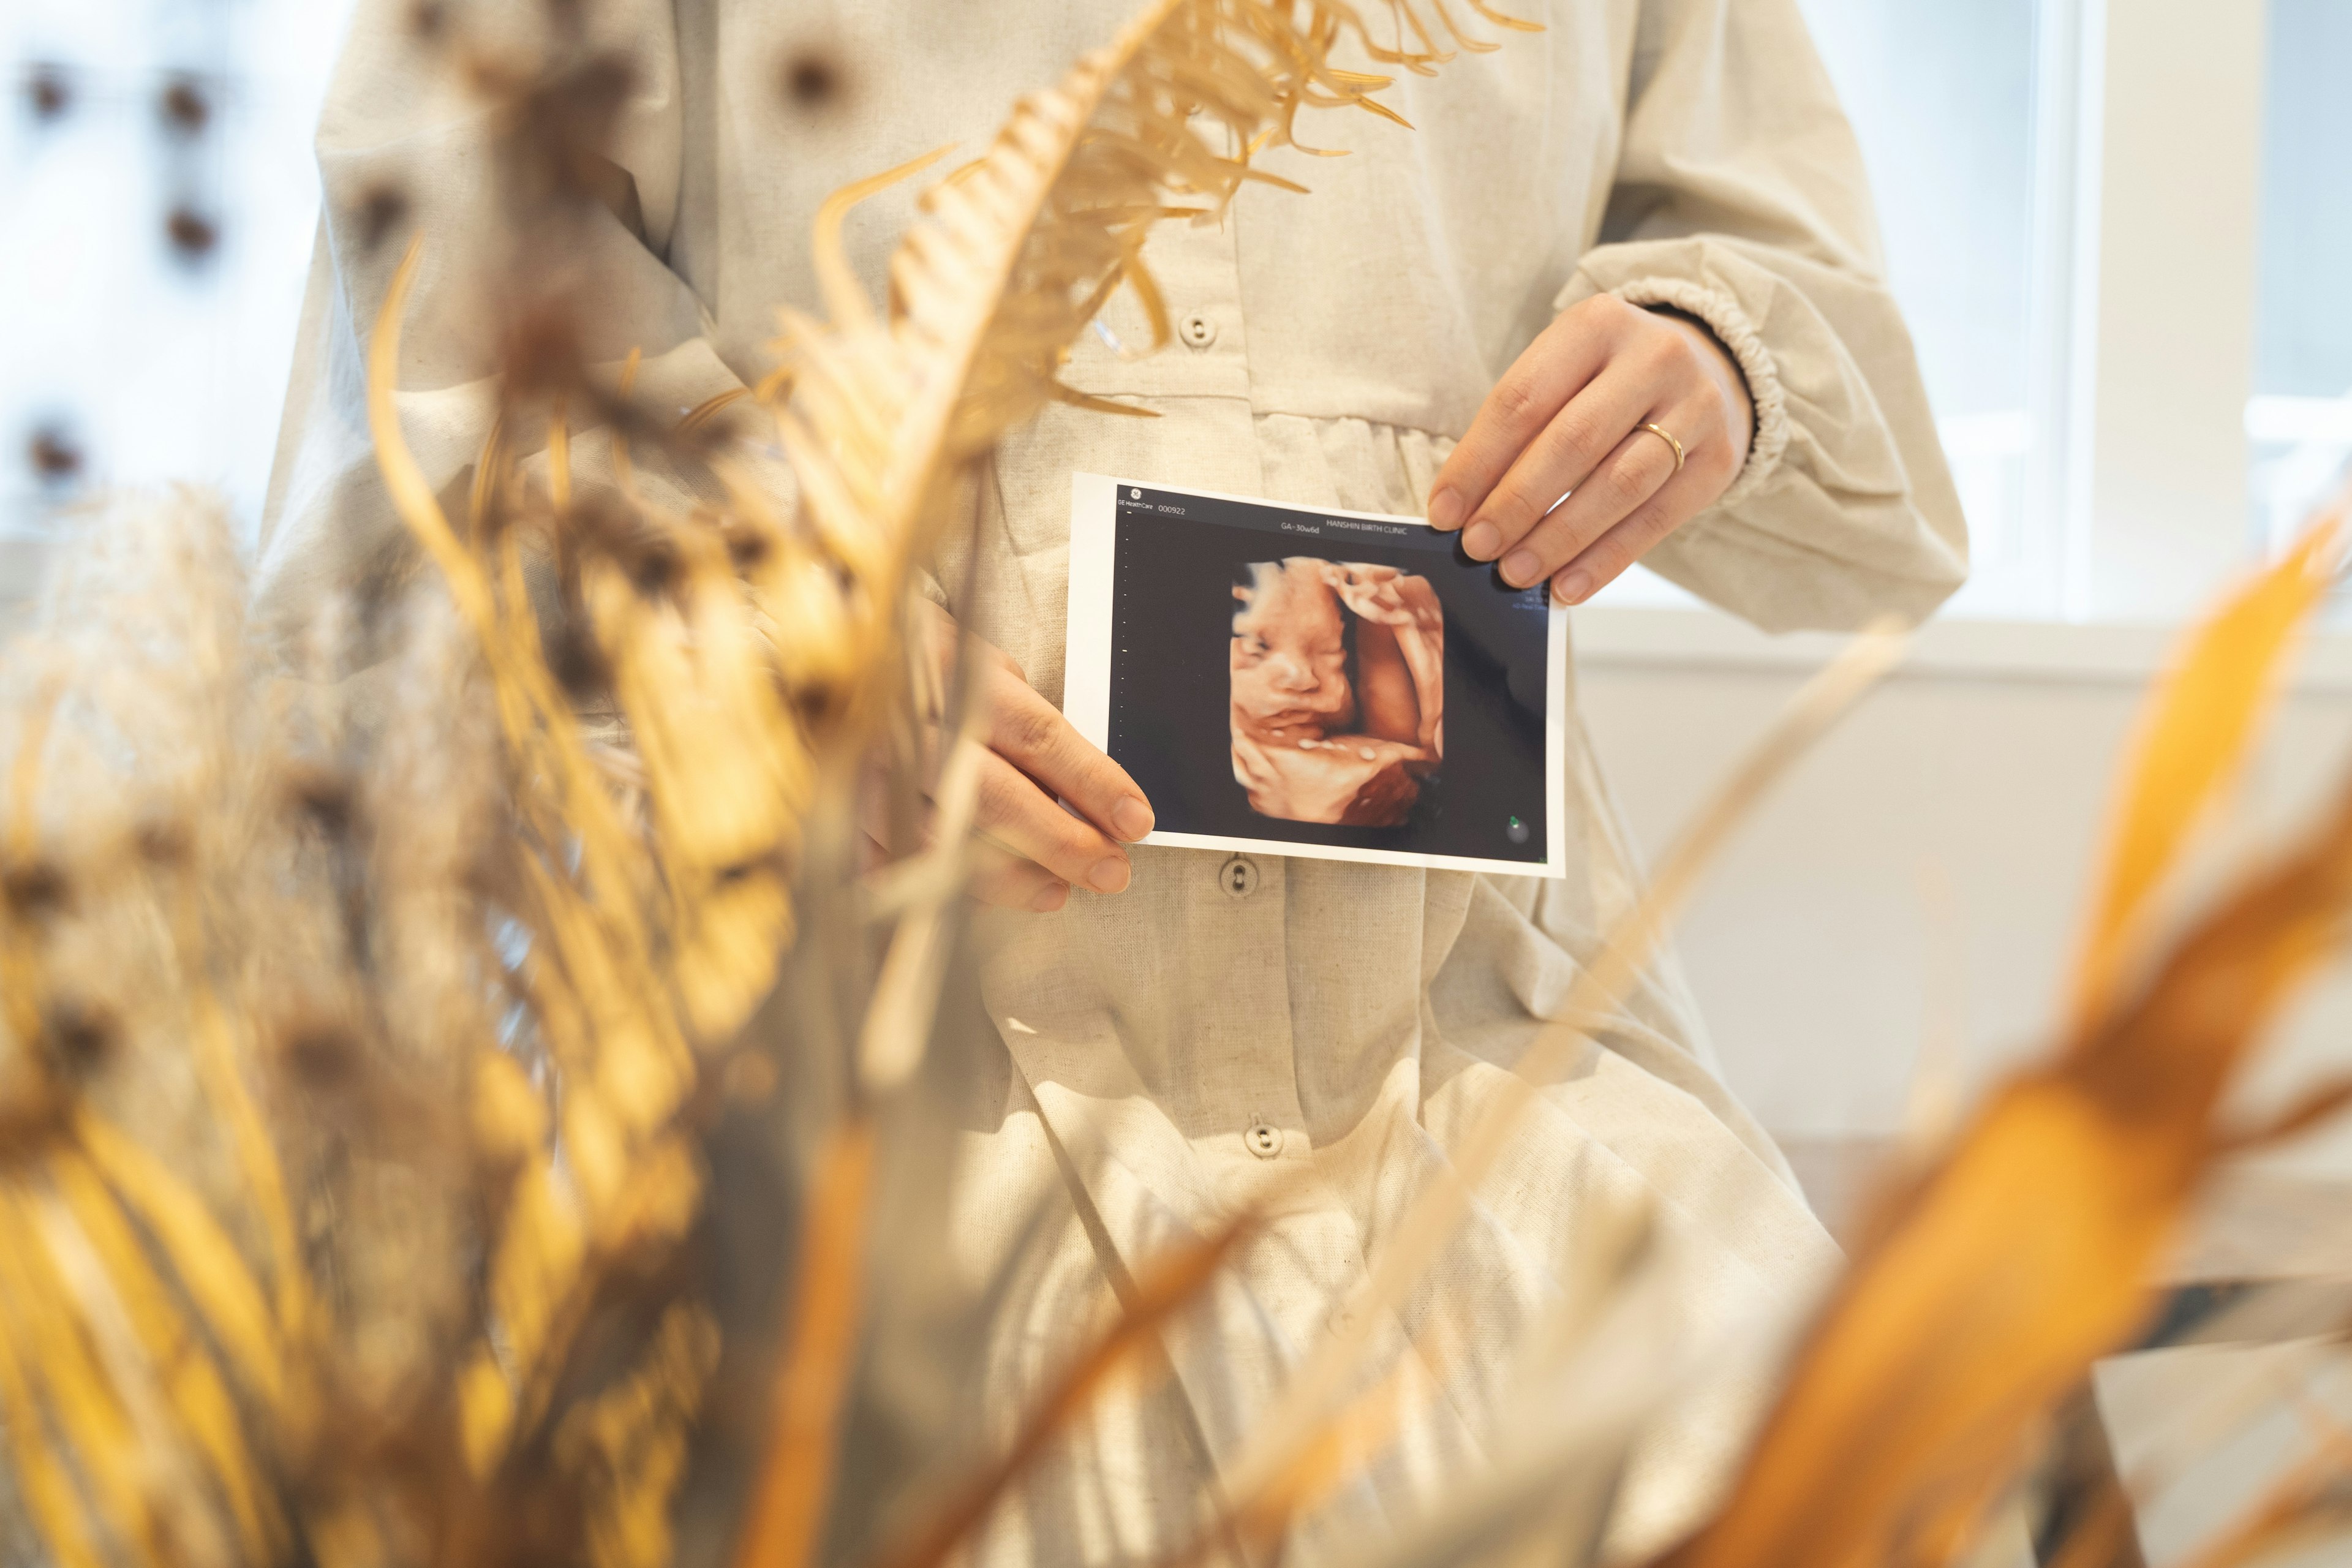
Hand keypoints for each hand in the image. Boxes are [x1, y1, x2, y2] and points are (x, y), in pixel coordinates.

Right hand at [870, 602, 1154, 911]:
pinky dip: (941, 889)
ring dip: (1010, 877)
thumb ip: (1028, 722)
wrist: (832, 659)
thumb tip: (1090, 792)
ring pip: (942, 841)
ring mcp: (866, 771)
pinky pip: (894, 866)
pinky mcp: (840, 813)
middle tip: (1109, 870)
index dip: (1091, 782)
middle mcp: (905, 721)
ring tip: (1056, 890)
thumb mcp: (982, 668)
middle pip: (993, 796)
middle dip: (1061, 841)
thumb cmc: (924, 669)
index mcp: (953, 673)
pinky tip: (982, 896)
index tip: (1134, 819)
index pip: (1036, 735)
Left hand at [1426, 296, 1752, 603]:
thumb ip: (1521, 428)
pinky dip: (1607, 558)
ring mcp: (1696, 406)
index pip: (1523, 399)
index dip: (1477, 461)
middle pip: (1573, 441)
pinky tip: (1569, 586)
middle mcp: (1653, 357)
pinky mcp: (1719, 458)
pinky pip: (1657, 518)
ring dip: (1559, 537)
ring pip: (1619, 483)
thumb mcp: (1565, 373)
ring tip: (1515, 573)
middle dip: (1516, 503)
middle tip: (1478, 548)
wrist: (1710, 368)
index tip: (1444, 511)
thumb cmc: (1610, 380)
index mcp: (1597, 324)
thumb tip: (1465, 509)